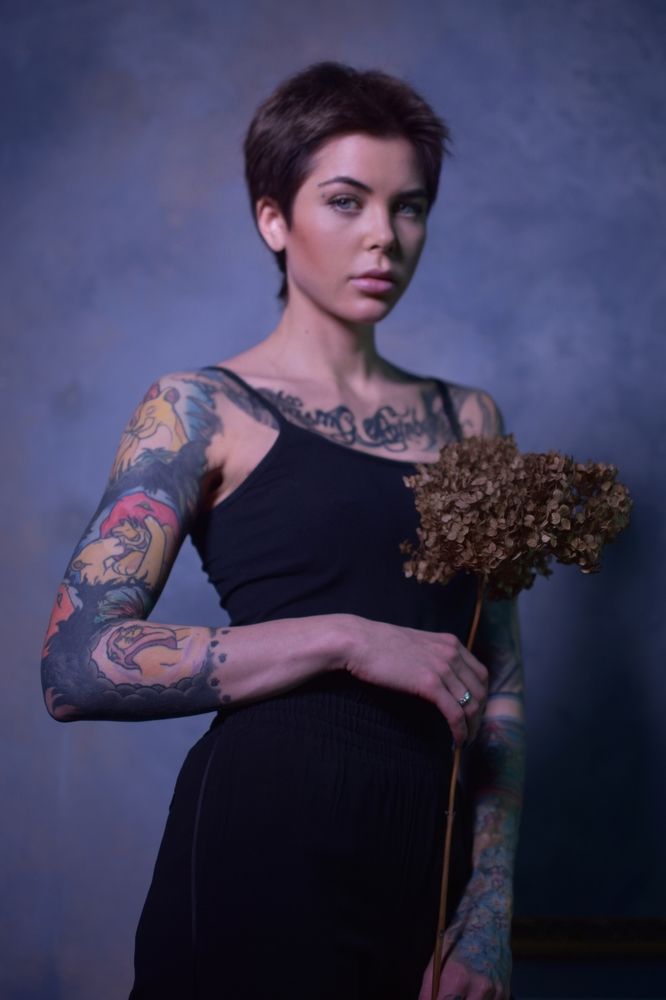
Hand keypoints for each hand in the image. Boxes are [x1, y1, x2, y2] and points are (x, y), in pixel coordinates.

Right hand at [343, 618, 487, 744]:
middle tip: (471, 731)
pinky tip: (457, 742)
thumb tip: (439, 678)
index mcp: (450, 643)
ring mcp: (442, 668)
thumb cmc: (379, 645)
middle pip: (480, 691)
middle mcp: (452, 653)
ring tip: (465, 741)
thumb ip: (433, 656)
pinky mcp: (430, 684)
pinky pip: (455, 713)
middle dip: (480, 715)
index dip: (482, 696)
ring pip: (471, 704)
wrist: (359, 642)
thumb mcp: (417, 645)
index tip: (475, 712)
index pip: (481, 674)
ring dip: (472, 727)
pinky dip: (460, 731)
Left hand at [416, 884, 512, 999]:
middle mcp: (479, 987)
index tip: (435, 999)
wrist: (488, 920)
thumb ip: (429, 988)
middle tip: (448, 993)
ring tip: (460, 990)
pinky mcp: (504, 993)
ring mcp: (494, 992)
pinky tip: (473, 991)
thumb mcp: (436, 958)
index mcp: (457, 977)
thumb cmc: (458, 938)